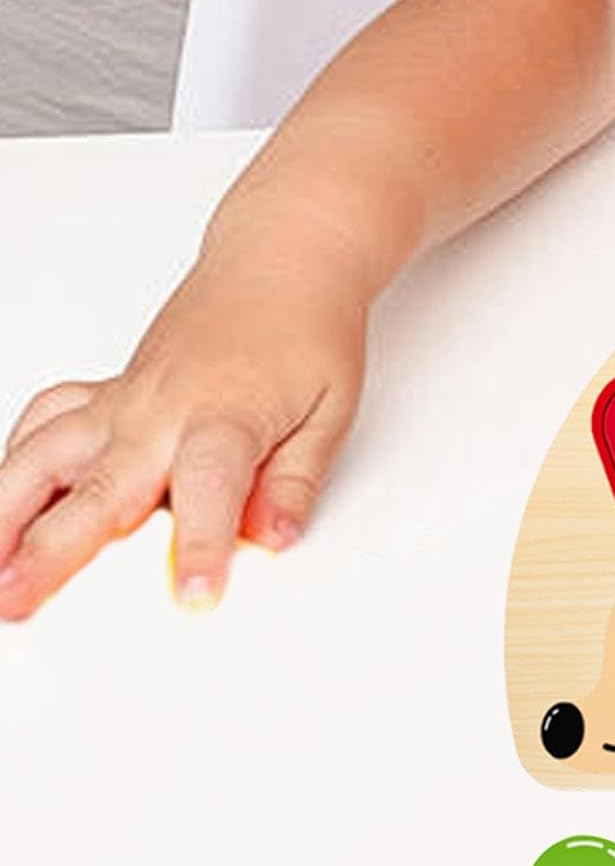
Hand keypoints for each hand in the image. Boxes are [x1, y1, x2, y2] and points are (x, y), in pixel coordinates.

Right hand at [0, 220, 369, 618]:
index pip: (210, 491)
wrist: (281, 263)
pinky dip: (14, 459)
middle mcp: (160, 410)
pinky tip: (2, 503)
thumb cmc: (308, 333)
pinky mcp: (107, 393)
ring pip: (44, 454)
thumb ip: (296, 480)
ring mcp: (124, 400)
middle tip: (19, 601)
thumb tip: (276, 536)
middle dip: (53, 552)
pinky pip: (44, 422)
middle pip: (102, 487)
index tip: (195, 597)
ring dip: (4, 512)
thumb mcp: (330, 414)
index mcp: (227, 417)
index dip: (203, 547)